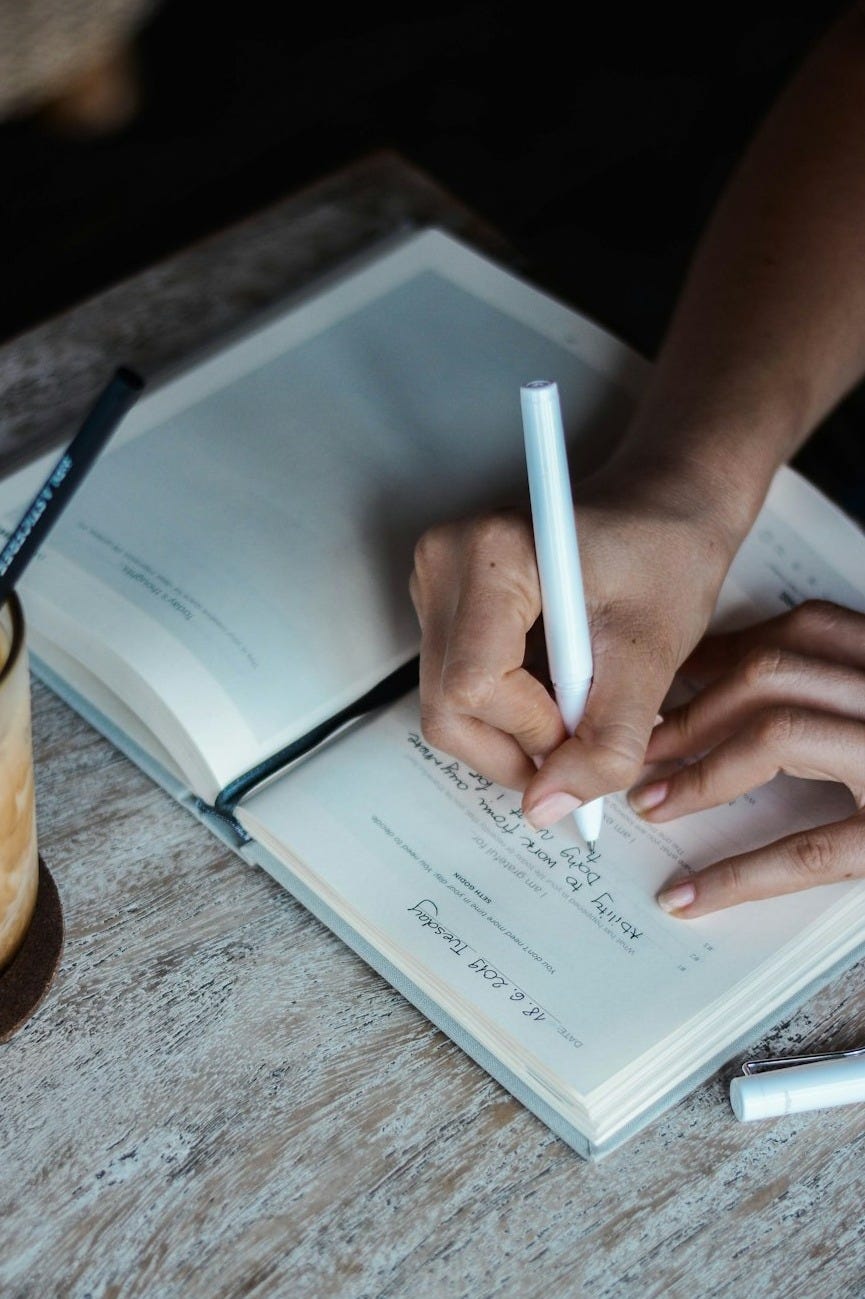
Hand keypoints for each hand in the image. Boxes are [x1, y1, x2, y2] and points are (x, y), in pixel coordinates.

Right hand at [409, 470, 738, 823]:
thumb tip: (547, 810)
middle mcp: (442, 564)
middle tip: (586, 738)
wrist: (664, 509)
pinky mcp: (441, 605)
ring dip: (517, 730)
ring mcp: (434, 585)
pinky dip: (510, 709)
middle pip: (448, 708)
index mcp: (488, 554)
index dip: (534, 733)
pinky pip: (456, 690)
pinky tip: (557, 683)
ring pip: (448, 709)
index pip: (475, 688)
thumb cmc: (666, 557)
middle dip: (519, 745)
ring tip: (580, 700)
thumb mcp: (651, 657)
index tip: (593, 728)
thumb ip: (606, 742)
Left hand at [628, 601, 864, 915]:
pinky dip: (741, 874)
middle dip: (692, 710)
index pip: (799, 632)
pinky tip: (693, 896)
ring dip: (703, 769)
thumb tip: (747, 685)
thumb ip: (847, 688)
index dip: (719, 658)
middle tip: (645, 750)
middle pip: (774, 672)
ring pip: (782, 731)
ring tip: (654, 805)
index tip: (669, 688)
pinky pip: (814, 849)